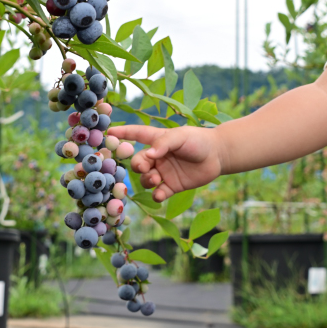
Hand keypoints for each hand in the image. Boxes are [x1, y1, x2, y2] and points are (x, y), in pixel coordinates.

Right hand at [105, 125, 222, 202]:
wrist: (218, 155)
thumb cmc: (198, 140)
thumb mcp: (180, 136)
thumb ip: (164, 143)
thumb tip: (149, 155)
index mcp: (158, 140)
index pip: (136, 134)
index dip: (123, 133)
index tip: (108, 132)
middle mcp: (158, 157)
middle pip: (138, 162)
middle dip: (138, 166)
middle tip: (146, 168)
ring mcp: (164, 172)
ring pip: (146, 179)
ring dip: (147, 180)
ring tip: (157, 179)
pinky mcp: (172, 186)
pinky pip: (158, 193)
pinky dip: (156, 195)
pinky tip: (160, 194)